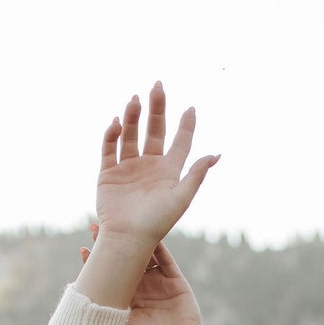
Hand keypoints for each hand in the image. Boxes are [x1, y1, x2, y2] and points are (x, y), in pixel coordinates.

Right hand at [75, 82, 219, 316]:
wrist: (127, 239)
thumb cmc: (157, 223)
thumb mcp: (181, 199)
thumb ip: (196, 175)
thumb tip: (215, 154)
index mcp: (168, 172)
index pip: (180, 142)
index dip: (186, 125)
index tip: (191, 108)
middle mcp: (149, 166)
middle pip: (154, 129)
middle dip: (156, 108)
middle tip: (158, 86)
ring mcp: (128, 167)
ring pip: (131, 134)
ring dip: (133, 115)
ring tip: (135, 99)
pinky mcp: (108, 173)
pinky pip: (109, 147)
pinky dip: (111, 134)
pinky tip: (116, 122)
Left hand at [81, 230, 217, 324]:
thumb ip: (102, 311)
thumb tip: (76, 292)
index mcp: (125, 299)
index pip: (108, 276)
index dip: (96, 262)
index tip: (83, 250)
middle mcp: (140, 288)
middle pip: (123, 260)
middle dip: (110, 244)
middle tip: (96, 228)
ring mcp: (157, 282)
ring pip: (143, 255)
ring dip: (133, 239)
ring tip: (120, 225)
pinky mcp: (174, 279)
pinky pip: (165, 257)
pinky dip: (157, 244)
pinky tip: (146, 231)